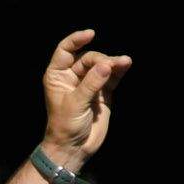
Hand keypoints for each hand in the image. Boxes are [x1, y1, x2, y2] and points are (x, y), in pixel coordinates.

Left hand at [41, 29, 130, 163]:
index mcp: (58, 76)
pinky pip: (112, 76)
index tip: (91, 34)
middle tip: (110, 67)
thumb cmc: (65, 126)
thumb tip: (107, 64)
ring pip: (102, 66)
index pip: (65, 50)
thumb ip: (91, 84)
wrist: (74, 148)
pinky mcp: (103, 92)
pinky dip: (119, 70)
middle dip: (100, 60)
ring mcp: (89, 83)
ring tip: (125, 62)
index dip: (76, 40)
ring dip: (113, 63)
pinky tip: (126, 65)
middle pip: (88, 58)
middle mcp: (72, 77)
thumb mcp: (75, 104)